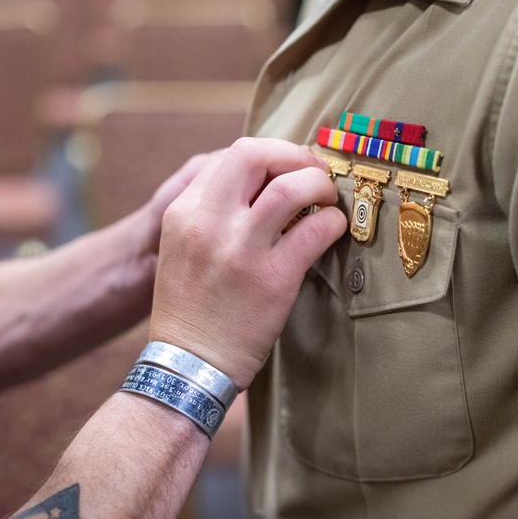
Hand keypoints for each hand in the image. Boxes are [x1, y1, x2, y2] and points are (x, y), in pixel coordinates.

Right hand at [148, 138, 346, 387]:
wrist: (187, 364)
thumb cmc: (192, 308)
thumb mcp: (184, 246)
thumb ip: (214, 212)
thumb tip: (265, 184)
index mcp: (183, 211)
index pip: (233, 155)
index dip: (272, 155)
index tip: (290, 169)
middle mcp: (208, 222)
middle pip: (256, 154)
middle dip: (295, 155)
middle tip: (314, 173)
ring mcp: (240, 249)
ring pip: (291, 186)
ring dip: (318, 184)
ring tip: (327, 199)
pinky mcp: (272, 278)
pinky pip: (314, 230)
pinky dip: (333, 222)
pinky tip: (333, 229)